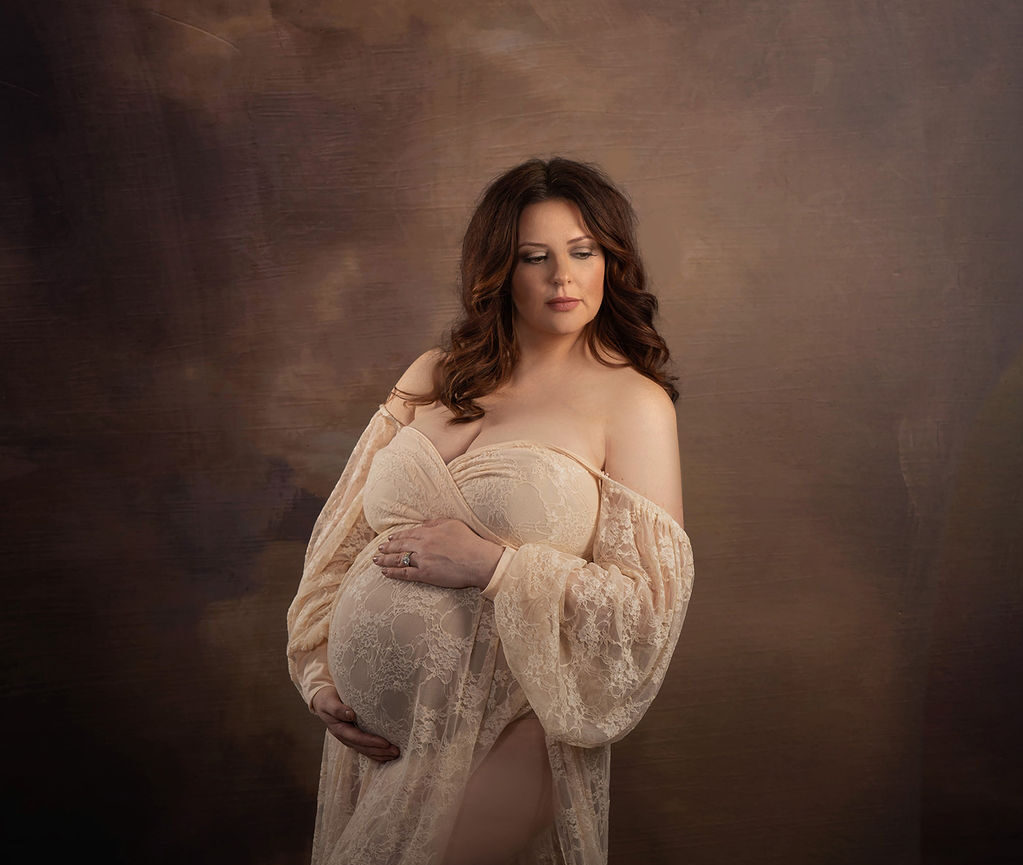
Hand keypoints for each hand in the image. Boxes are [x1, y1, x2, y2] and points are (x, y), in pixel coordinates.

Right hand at [311, 686, 399, 762]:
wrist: (322, 700)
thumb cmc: (326, 699)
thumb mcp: (329, 702)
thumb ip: (338, 709)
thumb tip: (351, 714)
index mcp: (339, 729)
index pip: (357, 737)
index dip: (371, 741)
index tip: (385, 743)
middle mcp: (344, 736)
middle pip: (363, 747)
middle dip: (379, 751)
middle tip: (395, 751)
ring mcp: (349, 738)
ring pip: (365, 750)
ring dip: (380, 754)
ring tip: (394, 754)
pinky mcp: (353, 736)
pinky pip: (365, 747)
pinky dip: (376, 752)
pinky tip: (386, 755)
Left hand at [373, 518, 503, 589]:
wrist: (478, 560)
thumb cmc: (470, 542)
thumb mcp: (453, 524)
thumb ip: (436, 523)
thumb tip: (423, 524)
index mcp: (429, 532)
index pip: (408, 534)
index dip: (397, 537)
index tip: (390, 539)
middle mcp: (423, 545)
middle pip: (400, 546)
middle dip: (387, 548)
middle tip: (379, 550)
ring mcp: (422, 560)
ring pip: (399, 559)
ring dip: (385, 560)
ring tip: (376, 561)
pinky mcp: (425, 574)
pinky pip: (404, 574)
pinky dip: (393, 573)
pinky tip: (385, 572)